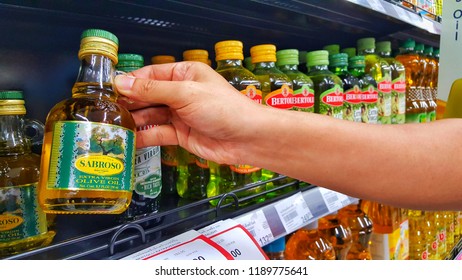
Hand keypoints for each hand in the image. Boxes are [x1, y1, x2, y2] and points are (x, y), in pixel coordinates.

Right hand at [114, 61, 263, 164]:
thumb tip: (122, 82)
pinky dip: (144, 137)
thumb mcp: (185, 94)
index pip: (150, 75)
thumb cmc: (223, 109)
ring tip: (112, 127)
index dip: (130, 82)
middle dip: (129, 103)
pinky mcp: (180, 134)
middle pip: (147, 96)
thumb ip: (152, 89)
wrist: (246, 138)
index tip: (109, 91)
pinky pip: (157, 134)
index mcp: (184, 74)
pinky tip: (128, 140)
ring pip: (150, 115)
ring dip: (133, 121)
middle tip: (106, 111)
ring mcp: (179, 114)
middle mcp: (180, 93)